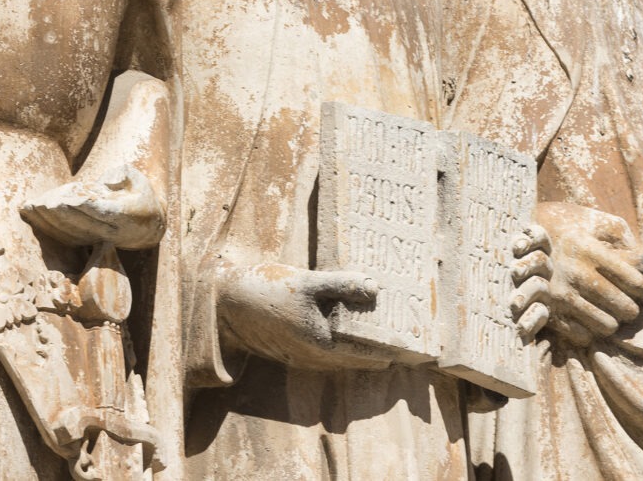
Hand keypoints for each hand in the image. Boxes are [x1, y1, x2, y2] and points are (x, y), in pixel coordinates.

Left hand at [22, 169, 167, 250]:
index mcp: (126, 215)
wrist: (147, 225)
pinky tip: (33, 217)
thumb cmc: (139, 194)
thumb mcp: (138, 178)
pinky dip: (50, 229)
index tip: (65, 199)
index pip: (102, 211)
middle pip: (83, 224)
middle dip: (60, 214)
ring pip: (73, 233)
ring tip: (31, 208)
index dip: (83, 207)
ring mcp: (100, 239)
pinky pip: (68, 238)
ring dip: (50, 223)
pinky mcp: (89, 242)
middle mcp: (112, 231)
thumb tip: (108, 180)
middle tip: (41, 203)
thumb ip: (125, 174)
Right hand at [215, 260, 394, 371]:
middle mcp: (317, 359)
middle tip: (404, 332)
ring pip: (345, 358)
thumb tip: (376, 287)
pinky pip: (330, 353)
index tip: (414, 342)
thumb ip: (342, 285)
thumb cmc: (268, 290)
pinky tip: (348, 327)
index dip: (393, 348)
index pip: (369, 354)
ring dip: (363, 346)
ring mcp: (305, 358)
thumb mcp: (307, 282)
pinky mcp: (295, 352)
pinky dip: (344, 344)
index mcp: (323, 345)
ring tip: (382, 329)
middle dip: (381, 348)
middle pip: (360, 360)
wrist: (228, 303)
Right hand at [512, 204, 642, 347]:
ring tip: (609, 310)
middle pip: (626, 309)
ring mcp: (560, 295)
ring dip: (613, 321)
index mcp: (589, 250)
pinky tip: (588, 315)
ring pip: (608, 326)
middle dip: (633, 308)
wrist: (519, 234)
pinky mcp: (548, 311)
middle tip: (629, 302)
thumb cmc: (567, 227)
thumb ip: (625, 240)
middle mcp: (575, 274)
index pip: (637, 283)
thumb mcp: (596, 222)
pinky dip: (589, 329)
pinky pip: (583, 335)